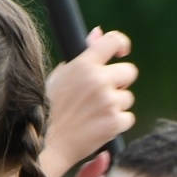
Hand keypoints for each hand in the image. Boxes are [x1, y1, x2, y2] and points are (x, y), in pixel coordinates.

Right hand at [39, 27, 136, 176]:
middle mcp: (98, 80)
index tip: (122, 52)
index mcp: (84, 64)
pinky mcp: (115, 122)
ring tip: (94, 114)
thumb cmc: (49, 108)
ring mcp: (108, 102)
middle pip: (130, 72)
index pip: (113, 41)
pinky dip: (117, 124)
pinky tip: (98, 126)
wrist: (47, 143)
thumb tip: (98, 33)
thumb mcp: (61, 76)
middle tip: (103, 94)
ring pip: (128, 98)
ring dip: (116, 105)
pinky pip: (128, 118)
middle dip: (120, 82)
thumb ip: (83, 56)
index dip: (121, 44)